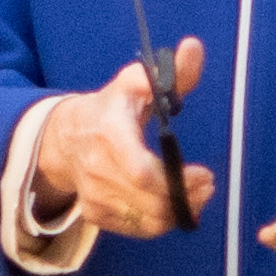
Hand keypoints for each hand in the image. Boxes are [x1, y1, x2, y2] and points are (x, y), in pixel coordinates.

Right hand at [35, 40, 207, 247]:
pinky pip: (137, 229)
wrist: (67, 137)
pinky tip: (176, 206)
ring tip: (198, 195)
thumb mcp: (138, 83)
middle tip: (208, 186)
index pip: (140, 172)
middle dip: (186, 198)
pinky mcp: (97, 215)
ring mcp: (95, 197)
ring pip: (146, 220)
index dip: (176, 181)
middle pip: (149, 201)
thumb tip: (194, 47)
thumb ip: (171, 72)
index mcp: (110, 135)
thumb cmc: (112, 107)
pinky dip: (162, 222)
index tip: (205, 173)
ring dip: (179, 213)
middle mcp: (98, 171)